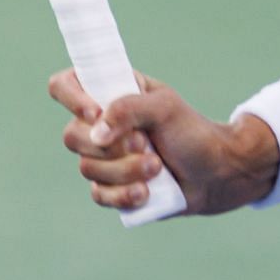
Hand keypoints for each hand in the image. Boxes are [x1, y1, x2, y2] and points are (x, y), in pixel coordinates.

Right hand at [47, 69, 279, 215]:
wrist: (214, 173)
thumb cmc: (191, 132)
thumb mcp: (165, 108)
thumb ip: (129, 109)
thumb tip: (96, 132)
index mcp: (110, 93)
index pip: (65, 85)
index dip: (72, 98)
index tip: (96, 114)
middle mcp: (100, 125)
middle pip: (73, 136)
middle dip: (113, 146)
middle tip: (146, 144)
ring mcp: (103, 158)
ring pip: (88, 169)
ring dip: (127, 170)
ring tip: (158, 167)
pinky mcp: (110, 187)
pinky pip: (99, 195)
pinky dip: (124, 195)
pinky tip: (147, 192)